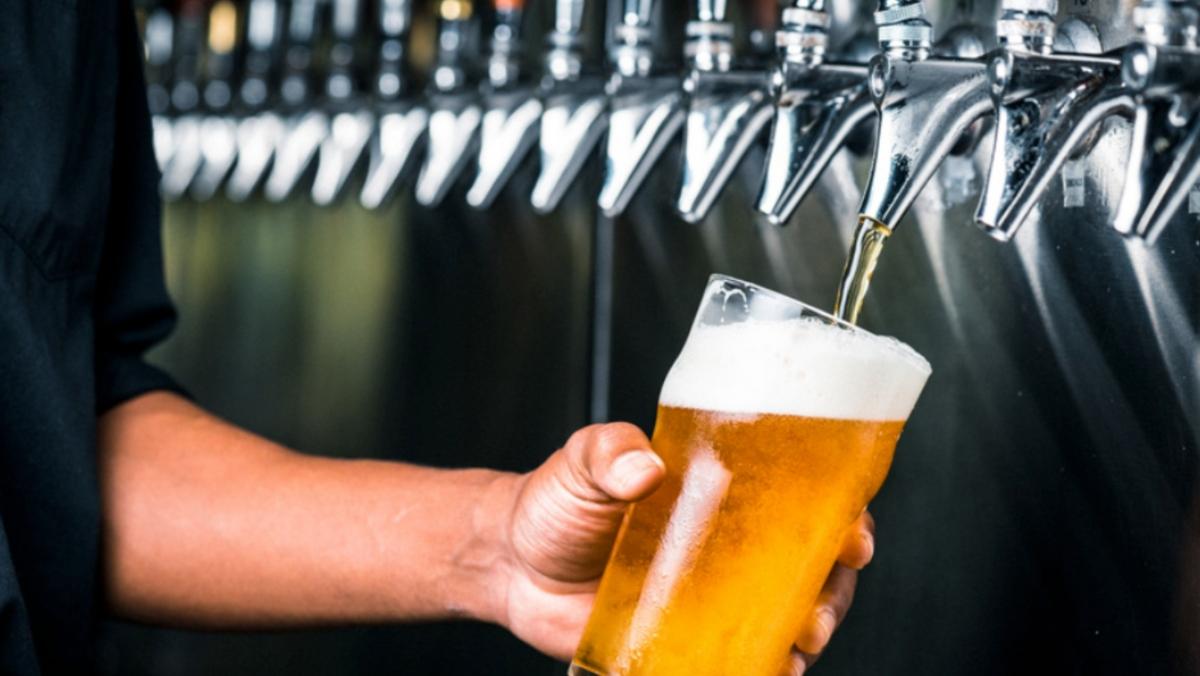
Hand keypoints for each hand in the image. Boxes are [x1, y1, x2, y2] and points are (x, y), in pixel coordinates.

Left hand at [494, 422, 876, 670]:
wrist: (512, 565)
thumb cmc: (555, 503)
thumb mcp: (582, 463)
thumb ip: (608, 453)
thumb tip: (642, 467)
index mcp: (723, 496)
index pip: (800, 501)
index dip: (841, 517)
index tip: (853, 534)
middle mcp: (729, 549)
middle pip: (809, 569)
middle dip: (832, 590)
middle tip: (820, 608)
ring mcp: (711, 599)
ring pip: (785, 618)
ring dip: (807, 634)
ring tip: (799, 643)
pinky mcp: (686, 642)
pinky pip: (740, 660)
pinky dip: (764, 669)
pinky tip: (772, 672)